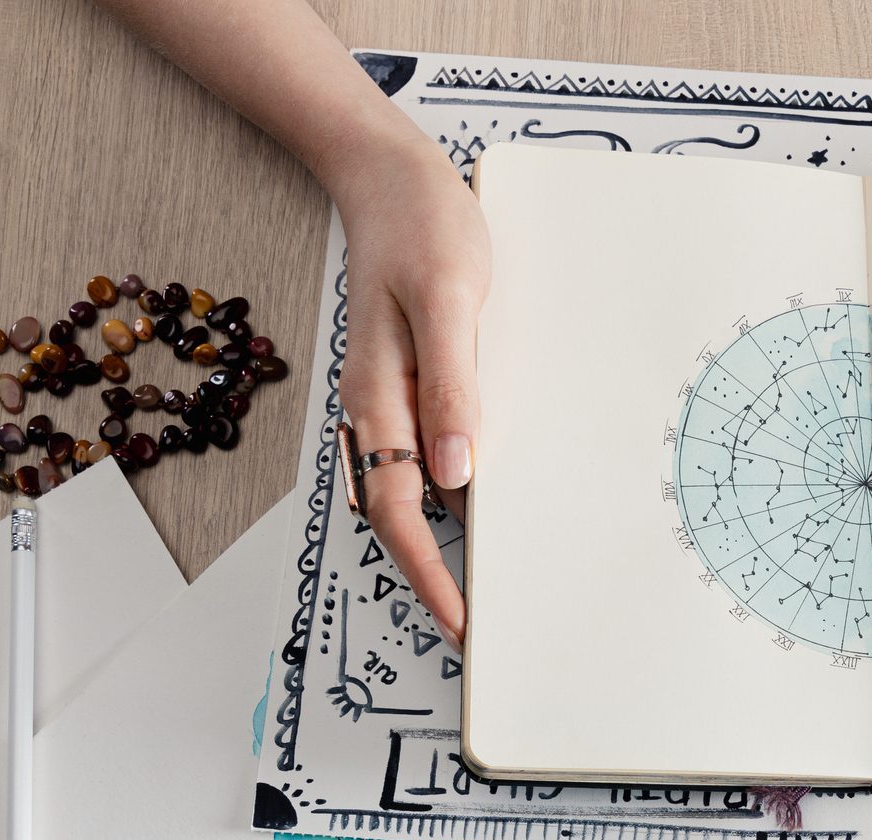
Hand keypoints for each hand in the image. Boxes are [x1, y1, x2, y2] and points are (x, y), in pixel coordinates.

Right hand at [328, 131, 491, 646]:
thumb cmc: (423, 228)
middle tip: (481, 629)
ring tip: (495, 587)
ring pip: (414, 494)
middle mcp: (376, 412)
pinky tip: (495, 507)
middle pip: (402, 520)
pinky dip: (460, 493)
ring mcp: (390, 403)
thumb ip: (452, 386)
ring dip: (450, 544)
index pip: (400, 513)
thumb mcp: (451, 300)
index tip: (460, 625)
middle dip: (437, 581)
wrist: (391, 177)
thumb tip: (458, 472)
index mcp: (378, 399)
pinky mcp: (411, 388)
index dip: (430, 577)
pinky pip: (429, 457)